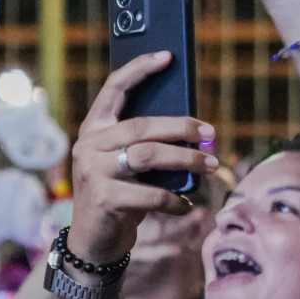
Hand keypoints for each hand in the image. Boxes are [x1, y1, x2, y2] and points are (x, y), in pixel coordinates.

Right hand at [67, 52, 217, 260]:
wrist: (93, 243)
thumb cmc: (119, 198)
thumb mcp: (126, 166)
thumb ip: (145, 146)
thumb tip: (194, 130)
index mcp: (94, 130)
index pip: (114, 89)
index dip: (139, 69)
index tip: (167, 55)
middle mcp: (89, 146)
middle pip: (142, 126)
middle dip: (182, 128)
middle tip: (211, 133)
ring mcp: (94, 172)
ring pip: (149, 155)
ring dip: (187, 159)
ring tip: (211, 166)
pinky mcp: (105, 199)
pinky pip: (151, 194)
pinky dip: (175, 200)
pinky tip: (186, 205)